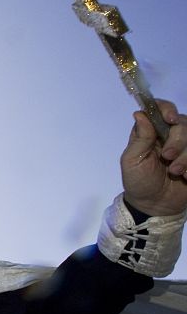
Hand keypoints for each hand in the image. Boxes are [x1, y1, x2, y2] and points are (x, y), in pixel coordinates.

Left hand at [121, 99, 186, 215]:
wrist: (154, 204)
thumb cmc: (138, 181)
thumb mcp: (132, 161)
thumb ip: (140, 138)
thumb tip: (140, 114)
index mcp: (151, 132)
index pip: (160, 109)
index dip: (167, 109)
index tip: (170, 119)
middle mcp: (170, 135)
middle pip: (183, 123)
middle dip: (177, 141)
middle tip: (167, 157)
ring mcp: (185, 148)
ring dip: (186, 156)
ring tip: (175, 172)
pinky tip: (186, 176)